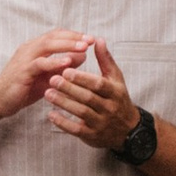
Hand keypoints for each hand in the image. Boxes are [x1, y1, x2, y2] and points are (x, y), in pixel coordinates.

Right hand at [0, 27, 98, 124]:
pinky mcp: (22, 71)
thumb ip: (62, 66)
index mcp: (34, 48)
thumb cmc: (23, 89)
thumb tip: (82, 55)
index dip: (74, 35)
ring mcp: (24, 59)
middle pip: (53, 36)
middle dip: (74, 37)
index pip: (56, 35)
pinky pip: (40, 63)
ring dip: (67, 45)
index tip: (91, 39)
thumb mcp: (47, 76)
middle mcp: (29, 49)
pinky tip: (67, 63)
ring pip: (47, 45)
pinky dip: (54, 61)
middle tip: (91, 39)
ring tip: (83, 47)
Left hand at [43, 38, 141, 155]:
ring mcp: (101, 123)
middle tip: (52, 79)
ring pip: (81, 113)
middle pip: (88, 98)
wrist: (128, 130)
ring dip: (63, 103)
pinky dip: (63, 123)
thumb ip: (105, 60)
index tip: (66, 70)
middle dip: (69, 89)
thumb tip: (97, 39)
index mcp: (115, 92)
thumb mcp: (116, 78)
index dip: (82, 78)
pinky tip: (51, 114)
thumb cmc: (118, 98)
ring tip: (48, 93)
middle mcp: (109, 108)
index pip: (98, 84)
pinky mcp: (92, 136)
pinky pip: (76, 130)